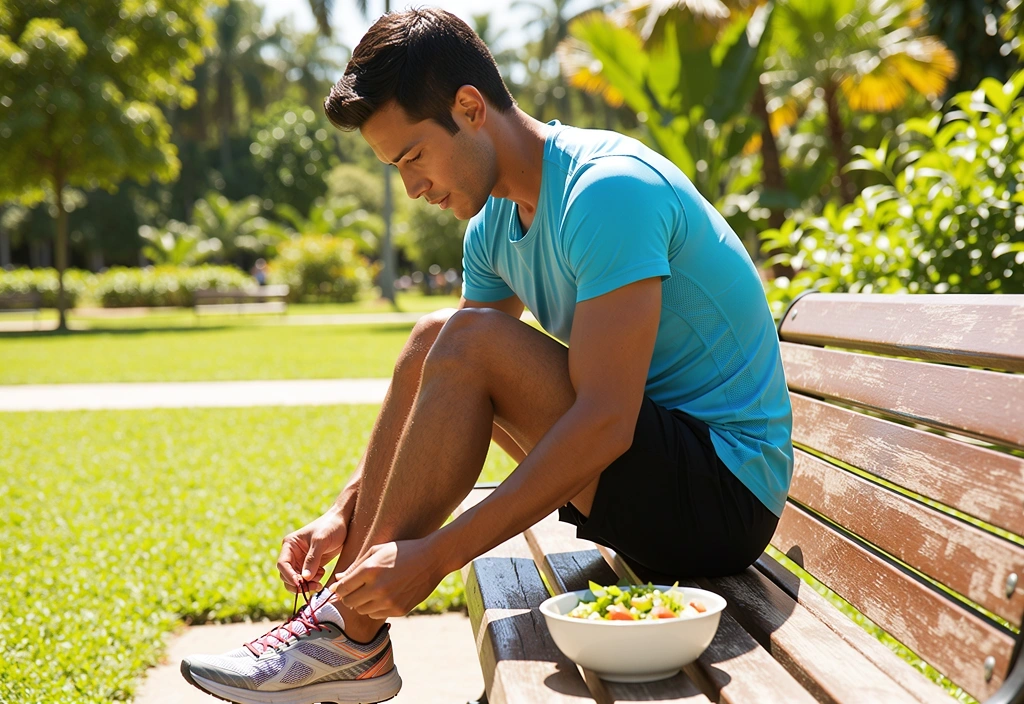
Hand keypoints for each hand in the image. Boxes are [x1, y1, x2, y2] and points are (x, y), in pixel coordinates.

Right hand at [277, 508, 347, 593]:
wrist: (344, 522)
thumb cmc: (331, 526)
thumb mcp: (321, 541)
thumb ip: (313, 559)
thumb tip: (305, 578)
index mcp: (290, 545)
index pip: (283, 564)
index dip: (289, 576)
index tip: (300, 584)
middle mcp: (292, 554)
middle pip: (287, 576)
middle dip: (298, 583)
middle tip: (314, 585)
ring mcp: (301, 561)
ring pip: (296, 580)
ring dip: (306, 585)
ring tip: (319, 581)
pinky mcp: (311, 565)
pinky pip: (306, 580)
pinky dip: (312, 582)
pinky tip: (322, 573)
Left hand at [329, 536, 446, 619]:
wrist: (432, 558)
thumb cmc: (403, 551)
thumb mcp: (377, 551)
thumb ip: (355, 566)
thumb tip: (337, 581)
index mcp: (369, 570)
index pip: (342, 588)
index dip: (339, 588)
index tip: (341, 586)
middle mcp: (377, 588)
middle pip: (349, 602)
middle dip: (349, 596)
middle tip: (356, 589)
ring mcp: (389, 601)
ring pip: (362, 610)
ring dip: (363, 602)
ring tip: (373, 590)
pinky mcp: (399, 610)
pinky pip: (377, 614)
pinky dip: (376, 607)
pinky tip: (385, 595)